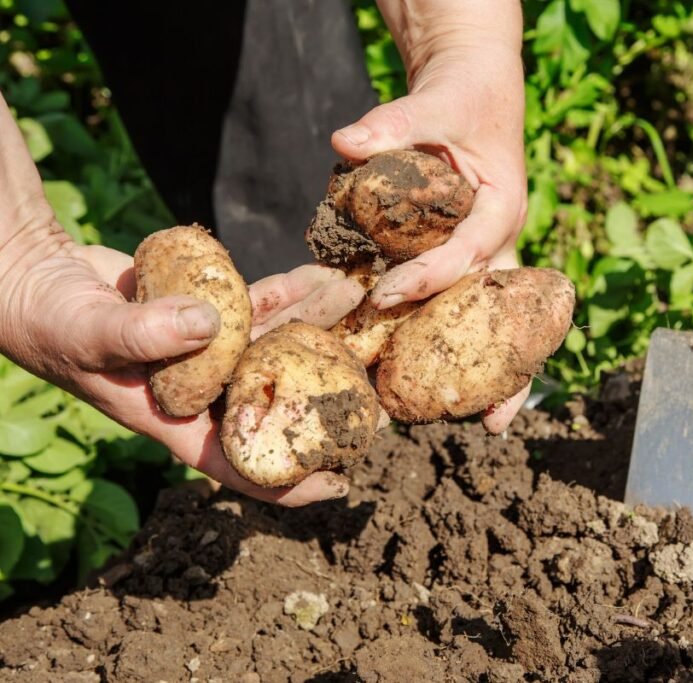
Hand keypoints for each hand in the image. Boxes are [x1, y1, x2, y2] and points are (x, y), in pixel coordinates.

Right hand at [0, 229, 363, 505]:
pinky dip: (285, 294)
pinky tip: (320, 278)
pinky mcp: (204, 312)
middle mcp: (196, 391)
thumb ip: (142, 333)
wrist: (33, 275)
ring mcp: (204, 352)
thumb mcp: (88, 333)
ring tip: (362, 312)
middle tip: (378, 398)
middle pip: (272, 406)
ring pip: (273, 348)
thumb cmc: (49, 319)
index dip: (288, 482)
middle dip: (323, 401)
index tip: (341, 483)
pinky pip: (256, 307)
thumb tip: (208, 322)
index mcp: (172, 418)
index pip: (236, 464)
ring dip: (315, 332)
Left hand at [332, 1, 528, 432]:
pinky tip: (431, 383)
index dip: (428, 278)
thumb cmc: (461, 99)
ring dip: (486, 372)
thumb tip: (344, 142)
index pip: (466, 253)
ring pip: (484, 322)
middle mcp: (495, 242)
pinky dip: (447, 344)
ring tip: (487, 427)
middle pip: (497, 312)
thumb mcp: (435, 103)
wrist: (476, 94)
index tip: (385, 298)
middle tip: (494, 421)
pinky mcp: (457, 261)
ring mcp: (479, 258)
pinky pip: (454, 308)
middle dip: (501, 368)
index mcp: (499, 208)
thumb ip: (395, 123)